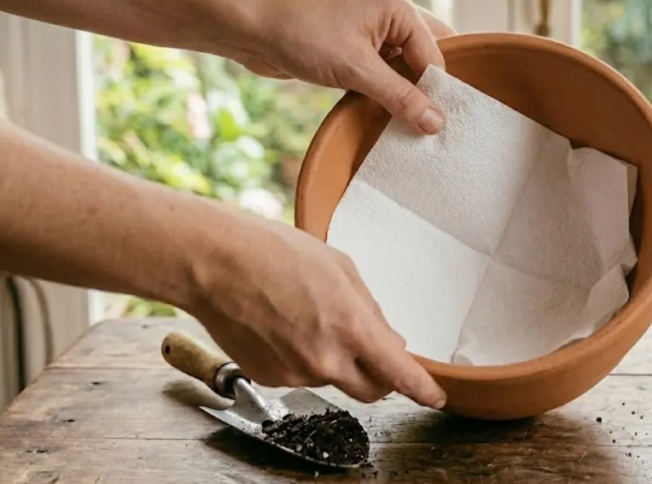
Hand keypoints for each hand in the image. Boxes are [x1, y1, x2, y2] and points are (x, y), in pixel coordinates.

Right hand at [190, 211, 446, 407]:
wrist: (215, 263)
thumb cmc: (276, 254)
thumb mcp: (341, 269)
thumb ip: (370, 311)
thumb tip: (389, 342)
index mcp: (351, 328)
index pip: (399, 374)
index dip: (422, 389)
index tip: (435, 397)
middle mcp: (325, 359)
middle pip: (372, 390)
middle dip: (381, 376)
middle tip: (373, 350)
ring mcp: (295, 373)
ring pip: (333, 378)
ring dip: (334, 358)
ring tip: (307, 315)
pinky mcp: (269, 378)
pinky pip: (300, 375)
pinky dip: (302, 357)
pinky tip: (284, 325)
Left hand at [239, 0, 456, 134]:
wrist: (252, 26)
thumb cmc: (302, 35)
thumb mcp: (357, 70)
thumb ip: (400, 97)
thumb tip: (435, 123)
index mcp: (398, 6)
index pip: (435, 54)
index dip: (437, 91)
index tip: (436, 126)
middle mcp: (390, 12)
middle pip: (426, 55)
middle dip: (425, 88)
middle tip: (428, 123)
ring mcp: (372, 27)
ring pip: (405, 65)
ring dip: (404, 91)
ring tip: (408, 122)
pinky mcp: (355, 44)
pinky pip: (384, 69)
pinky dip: (386, 89)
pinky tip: (385, 112)